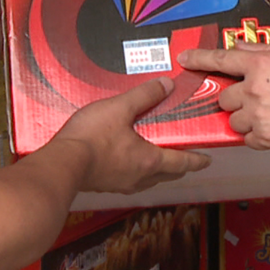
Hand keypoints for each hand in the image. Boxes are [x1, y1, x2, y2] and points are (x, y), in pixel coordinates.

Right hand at [55, 77, 210, 194]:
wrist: (62, 164)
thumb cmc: (91, 138)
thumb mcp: (120, 108)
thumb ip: (144, 95)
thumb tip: (166, 85)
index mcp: (149, 160)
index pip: (182, 162)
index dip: (197, 159)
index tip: (207, 159)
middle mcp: (139, 177)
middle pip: (168, 174)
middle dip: (179, 165)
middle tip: (185, 155)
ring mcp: (122, 184)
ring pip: (149, 179)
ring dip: (159, 169)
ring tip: (158, 154)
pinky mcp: (106, 185)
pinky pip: (130, 180)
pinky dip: (138, 170)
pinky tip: (129, 159)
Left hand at [177, 44, 269, 152]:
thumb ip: (263, 52)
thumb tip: (241, 49)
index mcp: (261, 66)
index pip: (220, 60)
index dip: (199, 59)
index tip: (184, 59)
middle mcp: (254, 91)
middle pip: (225, 98)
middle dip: (236, 98)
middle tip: (258, 98)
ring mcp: (259, 118)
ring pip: (236, 122)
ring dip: (247, 119)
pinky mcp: (268, 141)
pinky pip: (250, 141)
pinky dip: (259, 136)